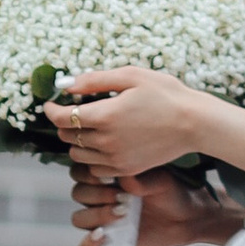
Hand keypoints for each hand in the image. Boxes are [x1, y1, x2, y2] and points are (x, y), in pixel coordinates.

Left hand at [46, 65, 207, 178]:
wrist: (194, 123)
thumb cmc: (165, 94)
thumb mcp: (130, 76)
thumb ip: (94, 80)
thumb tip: (66, 84)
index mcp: (104, 115)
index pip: (62, 117)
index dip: (51, 110)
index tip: (50, 104)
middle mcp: (106, 141)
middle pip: (67, 136)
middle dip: (65, 123)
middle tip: (76, 111)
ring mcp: (116, 158)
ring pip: (78, 155)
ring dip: (77, 141)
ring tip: (91, 128)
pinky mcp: (126, 169)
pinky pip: (96, 169)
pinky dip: (92, 158)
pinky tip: (103, 145)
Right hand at [71, 167, 237, 245]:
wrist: (187, 218)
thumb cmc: (172, 193)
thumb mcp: (161, 182)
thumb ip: (141, 180)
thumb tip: (123, 180)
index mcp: (106, 178)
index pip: (79, 171)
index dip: (88, 173)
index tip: (111, 177)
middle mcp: (99, 198)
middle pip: (78, 193)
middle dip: (97, 194)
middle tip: (123, 198)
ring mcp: (101, 222)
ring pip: (79, 219)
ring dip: (96, 215)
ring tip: (122, 213)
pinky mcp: (107, 244)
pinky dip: (87, 245)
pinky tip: (102, 236)